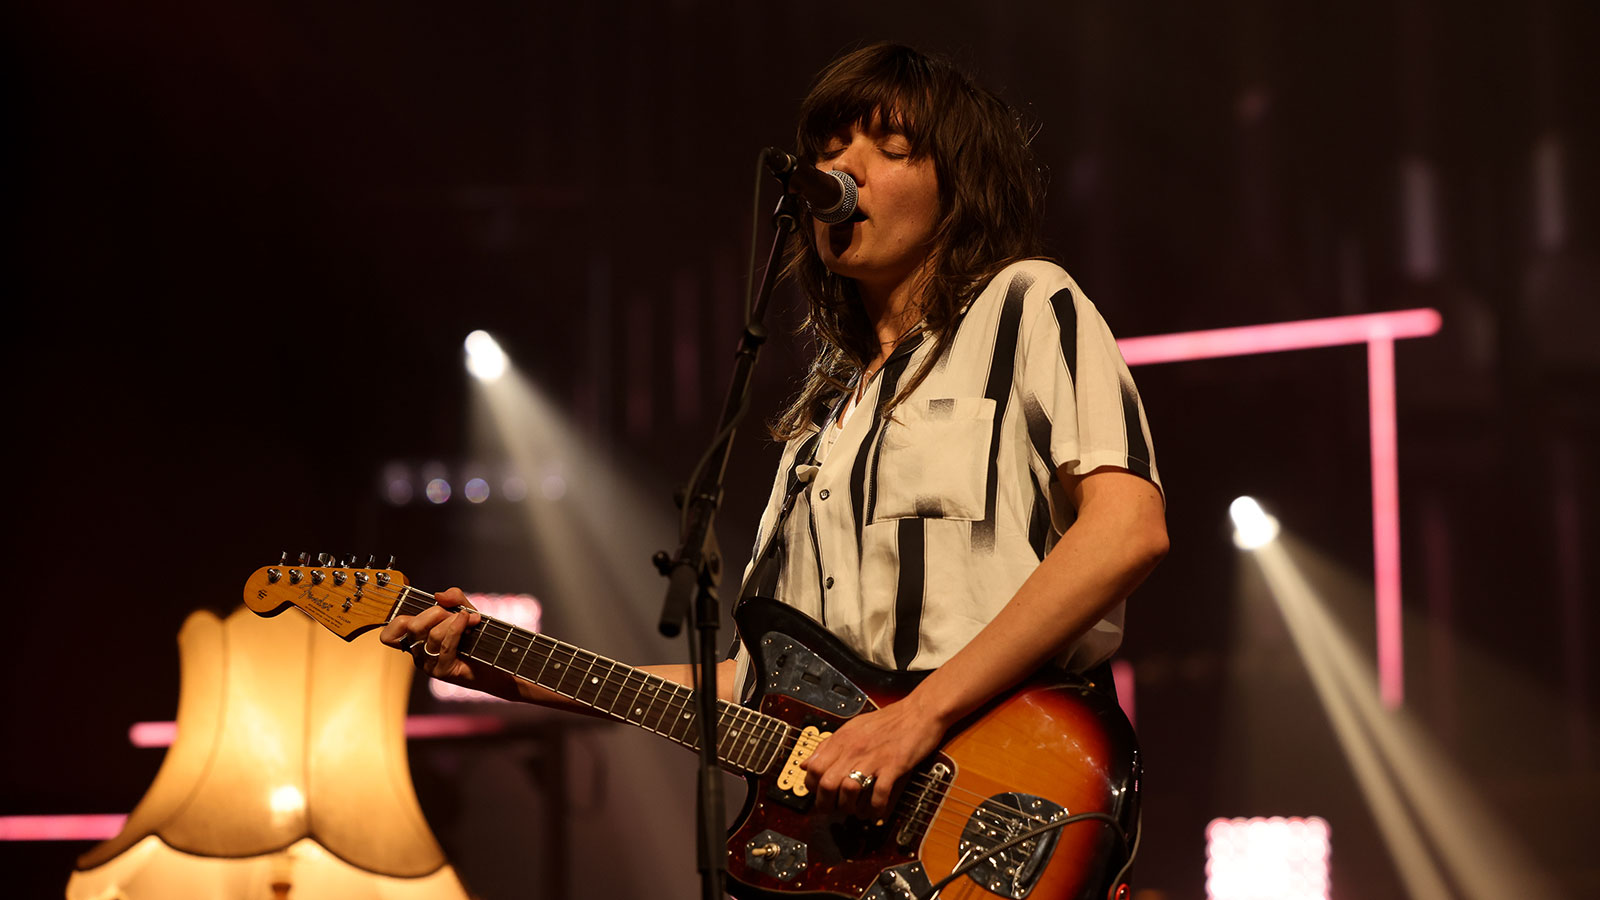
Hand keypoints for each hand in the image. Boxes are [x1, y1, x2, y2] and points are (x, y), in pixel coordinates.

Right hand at [378, 587, 482, 683]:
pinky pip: (445, 645)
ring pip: (432, 635)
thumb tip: (438, 596)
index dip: (396, 622)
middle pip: (412, 627)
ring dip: (453, 620)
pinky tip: (469, 620)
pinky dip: (457, 628)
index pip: (390, 635)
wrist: (495, 660)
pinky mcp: (442, 671)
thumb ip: (453, 598)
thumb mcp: (465, 610)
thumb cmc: (477, 637)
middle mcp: (417, 653)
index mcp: (415, 639)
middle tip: (457, 613)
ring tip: (470, 618)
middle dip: (437, 612)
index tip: (419, 611)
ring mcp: (428, 664)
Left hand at [801, 693, 946, 818]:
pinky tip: (876, 810)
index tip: (818, 794)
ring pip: (849, 790)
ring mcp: (874, 757)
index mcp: (843, 738)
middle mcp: (854, 748)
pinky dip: (876, 807)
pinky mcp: (894, 765)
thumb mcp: (853, 727)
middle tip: (833, 809)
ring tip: (855, 810)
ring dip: (850, 806)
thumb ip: (829, 745)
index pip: (814, 767)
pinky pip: (879, 794)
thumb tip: (806, 763)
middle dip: (826, 803)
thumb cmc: (889, 720)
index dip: (811, 786)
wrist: (920, 711)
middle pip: (827, 783)